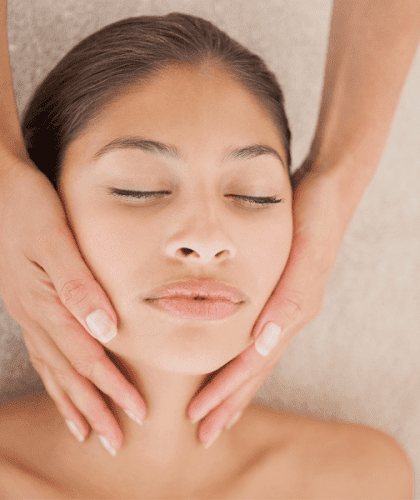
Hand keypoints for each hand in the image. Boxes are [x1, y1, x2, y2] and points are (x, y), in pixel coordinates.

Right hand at [0, 155, 145, 450]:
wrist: (2, 189)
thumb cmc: (33, 209)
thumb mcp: (57, 240)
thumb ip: (80, 286)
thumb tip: (107, 330)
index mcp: (48, 303)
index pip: (88, 358)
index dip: (113, 388)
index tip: (136, 414)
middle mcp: (37, 316)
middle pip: (70, 374)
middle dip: (95, 409)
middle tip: (115, 442)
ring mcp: (30, 313)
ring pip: (55, 369)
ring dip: (74, 403)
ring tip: (88, 431)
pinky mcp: (30, 305)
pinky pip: (43, 353)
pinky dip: (55, 378)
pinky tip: (63, 388)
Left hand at [187, 157, 342, 445]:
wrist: (331, 188)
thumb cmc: (316, 216)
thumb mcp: (305, 252)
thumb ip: (290, 296)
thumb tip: (265, 341)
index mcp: (293, 310)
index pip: (255, 364)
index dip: (228, 392)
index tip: (201, 420)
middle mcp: (290, 314)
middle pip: (256, 369)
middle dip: (230, 401)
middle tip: (204, 433)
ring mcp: (288, 304)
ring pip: (257, 356)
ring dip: (236, 385)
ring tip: (215, 408)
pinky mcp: (283, 289)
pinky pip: (258, 333)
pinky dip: (243, 355)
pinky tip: (231, 357)